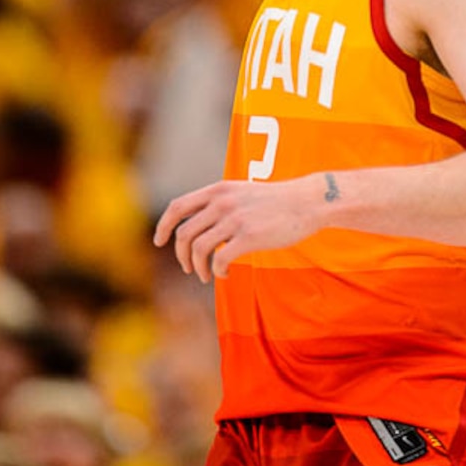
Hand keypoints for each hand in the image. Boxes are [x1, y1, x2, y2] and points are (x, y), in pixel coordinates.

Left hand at [153, 177, 320, 282]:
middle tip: (189, 268)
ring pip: (198, 249)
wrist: (307, 201)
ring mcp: (235, 219)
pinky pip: (219, 260)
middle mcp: (222, 202)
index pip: (177, 207)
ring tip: (207, 276)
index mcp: (218, 190)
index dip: (163, 226)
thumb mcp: (242, 192)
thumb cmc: (276, 201)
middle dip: (181, 255)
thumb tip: (200, 224)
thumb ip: (220, 202)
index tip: (159, 241)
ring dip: (198, 268)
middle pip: (184, 233)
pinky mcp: (249, 236)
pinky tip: (226, 274)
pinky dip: (217, 272)